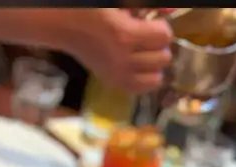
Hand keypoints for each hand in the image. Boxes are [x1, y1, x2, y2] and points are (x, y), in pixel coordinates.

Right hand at [60, 10, 174, 94]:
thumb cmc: (91, 10)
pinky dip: (146, 79)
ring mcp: (116, 74)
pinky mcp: (112, 82)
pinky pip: (143, 89)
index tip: (150, 23)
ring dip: (154, 64)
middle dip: (158, 45)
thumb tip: (172, 9)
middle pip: (163, 57)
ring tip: (142, 52)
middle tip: (145, 38)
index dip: (160, 27)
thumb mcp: (119, 4)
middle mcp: (121, 58)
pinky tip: (139, 67)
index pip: (164, 37)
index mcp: (123, 34)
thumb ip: (147, 6)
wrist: (63, 24)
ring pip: (157, 77)